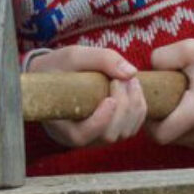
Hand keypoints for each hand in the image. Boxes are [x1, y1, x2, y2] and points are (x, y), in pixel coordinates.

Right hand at [27, 46, 145, 147]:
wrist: (54, 75)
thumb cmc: (59, 67)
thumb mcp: (73, 56)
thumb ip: (101, 59)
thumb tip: (132, 73)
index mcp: (61, 126)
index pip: (82, 136)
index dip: (100, 121)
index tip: (109, 99)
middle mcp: (81, 137)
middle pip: (109, 134)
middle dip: (123, 106)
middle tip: (121, 79)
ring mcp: (99, 136)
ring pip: (125, 132)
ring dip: (134, 105)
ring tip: (129, 80)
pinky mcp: (113, 130)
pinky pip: (133, 126)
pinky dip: (139, 107)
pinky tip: (133, 86)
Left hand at [147, 40, 193, 153]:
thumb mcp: (191, 49)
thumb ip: (161, 57)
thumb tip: (147, 71)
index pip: (157, 133)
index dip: (147, 119)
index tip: (150, 102)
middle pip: (166, 138)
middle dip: (159, 121)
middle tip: (161, 99)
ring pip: (178, 141)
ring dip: (173, 125)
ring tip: (178, 102)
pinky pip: (192, 142)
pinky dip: (186, 129)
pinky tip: (191, 110)